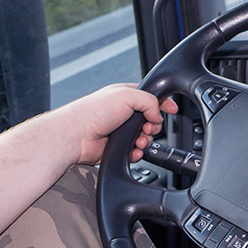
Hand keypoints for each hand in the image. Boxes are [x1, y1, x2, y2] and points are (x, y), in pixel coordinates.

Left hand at [60, 83, 178, 164]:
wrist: (75, 136)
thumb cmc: (92, 112)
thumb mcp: (127, 95)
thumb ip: (150, 101)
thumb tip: (158, 116)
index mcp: (126, 97)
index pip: (152, 98)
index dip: (164, 103)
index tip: (172, 110)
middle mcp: (124, 113)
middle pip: (152, 120)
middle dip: (154, 126)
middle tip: (147, 128)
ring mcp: (121, 131)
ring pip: (145, 137)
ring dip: (146, 141)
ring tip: (139, 141)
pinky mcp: (118, 147)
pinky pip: (136, 152)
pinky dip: (138, 153)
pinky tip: (133, 151)